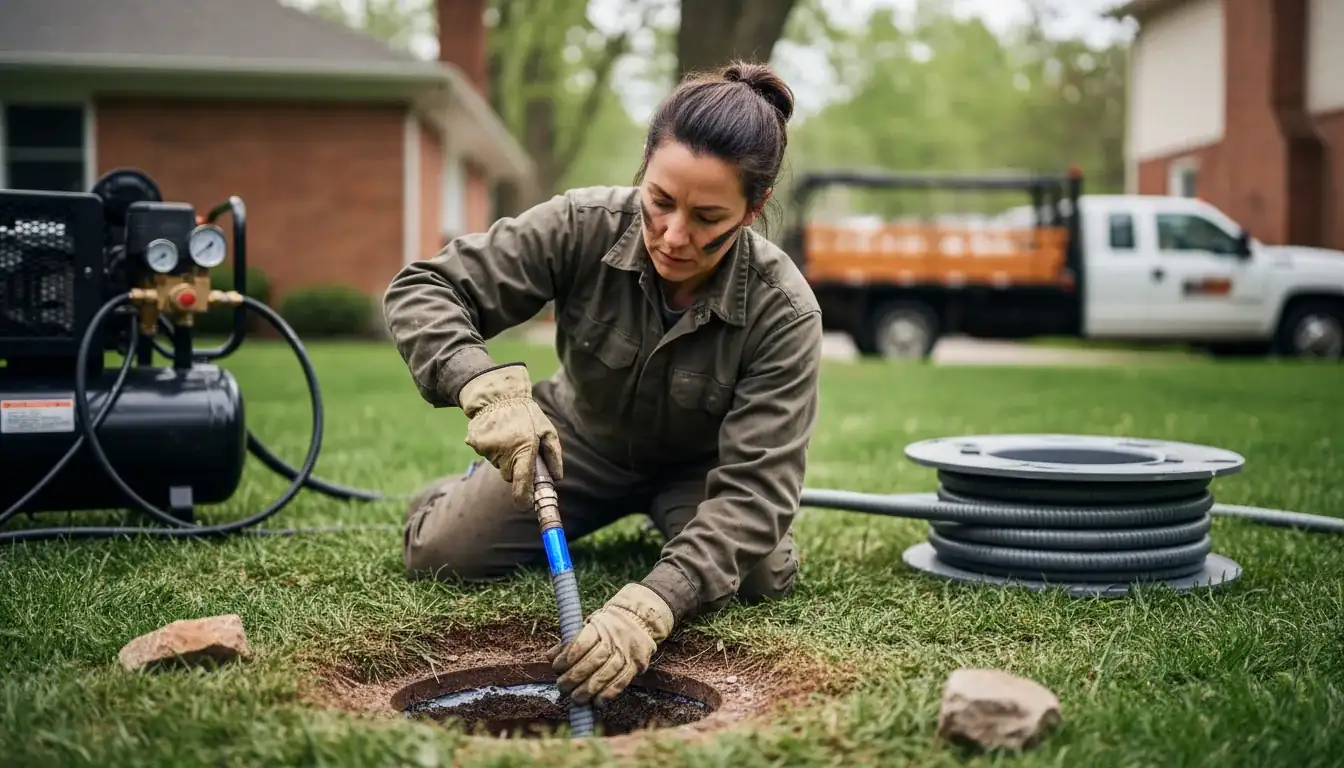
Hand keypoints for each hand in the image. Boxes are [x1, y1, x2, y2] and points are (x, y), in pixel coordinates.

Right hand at [457, 363, 562, 507]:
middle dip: (515, 469)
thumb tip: (557, 478)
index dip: (523, 498)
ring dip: (505, 457)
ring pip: (498, 465)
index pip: (522, 483)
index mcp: (524, 450)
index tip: (525, 505)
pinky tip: (498, 433)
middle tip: (521, 450)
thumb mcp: (547, 431)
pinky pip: (487, 454)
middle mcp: (504, 452)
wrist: (497, 394)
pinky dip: (493, 448)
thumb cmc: (526, 413)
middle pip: (509, 476)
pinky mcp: (476, 444)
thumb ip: (553, 456)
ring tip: (509, 436)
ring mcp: (488, 449)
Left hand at [548, 583, 674, 704]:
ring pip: (607, 674)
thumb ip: (569, 642)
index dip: (567, 658)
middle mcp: (615, 639)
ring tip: (576, 698)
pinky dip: (608, 694)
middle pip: (593, 661)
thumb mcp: (587, 625)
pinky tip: (596, 702)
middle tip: (562, 687)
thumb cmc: (605, 626)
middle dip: (575, 677)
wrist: (638, 619)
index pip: (581, 644)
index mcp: (599, 627)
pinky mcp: (636, 665)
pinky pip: (621, 682)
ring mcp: (627, 653)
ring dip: (589, 689)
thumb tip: (550, 657)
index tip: (557, 667)